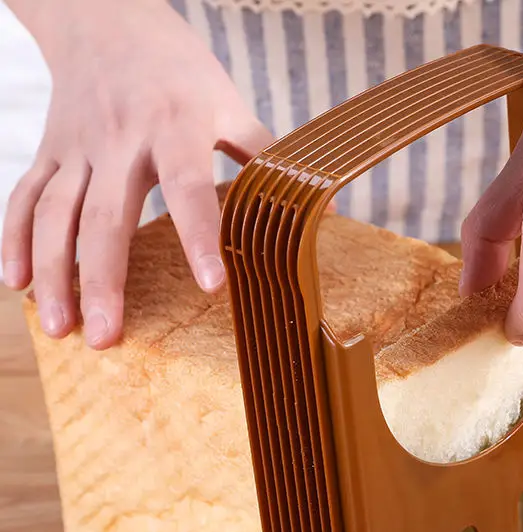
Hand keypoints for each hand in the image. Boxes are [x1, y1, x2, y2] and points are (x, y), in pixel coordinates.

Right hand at [2, 0, 271, 348]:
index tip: (212, 284)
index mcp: (175, 125)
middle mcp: (119, 138)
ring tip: (59, 328)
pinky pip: (24, 197)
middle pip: (106, 216)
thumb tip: (320, 207)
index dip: (200, 234)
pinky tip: (17, 284)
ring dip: (54, 273)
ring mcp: (76, 146)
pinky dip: (15, 239)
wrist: (104, 16)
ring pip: (54, 214)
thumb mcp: (228, 102)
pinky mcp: (48, 150)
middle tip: (108, 336)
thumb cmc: (179, 69)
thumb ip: (265, 155)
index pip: (188, 185)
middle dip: (104, 279)